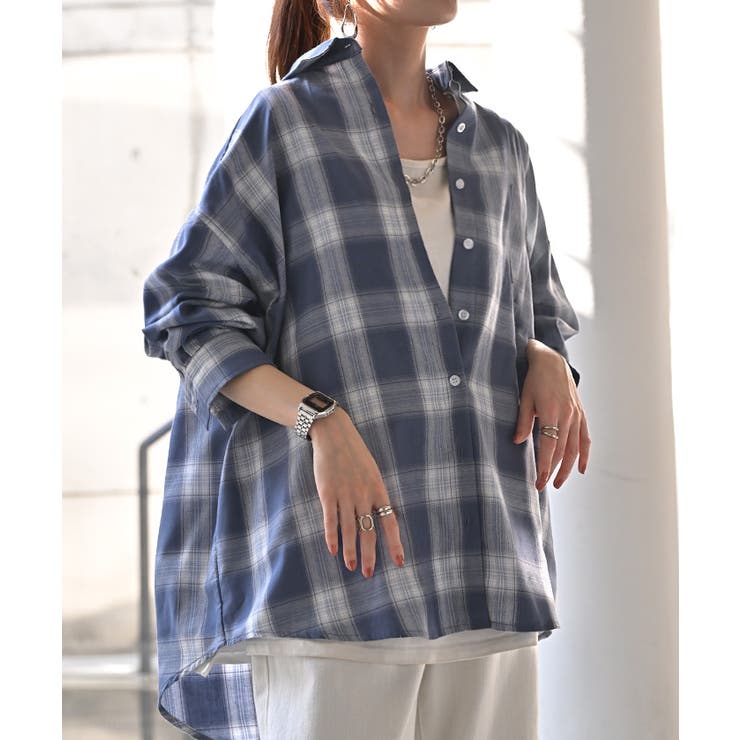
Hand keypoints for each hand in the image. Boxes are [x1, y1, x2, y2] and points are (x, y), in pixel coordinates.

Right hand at [309, 407, 404, 576]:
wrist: (335, 435)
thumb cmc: (355, 454)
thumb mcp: (372, 472)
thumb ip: (375, 494)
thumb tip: (380, 517)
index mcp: (378, 489)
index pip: (390, 522)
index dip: (395, 544)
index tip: (399, 563)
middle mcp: (364, 495)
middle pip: (368, 531)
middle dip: (369, 555)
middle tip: (368, 574)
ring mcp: (345, 494)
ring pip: (349, 530)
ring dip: (350, 551)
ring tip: (352, 567)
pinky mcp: (327, 493)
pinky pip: (330, 520)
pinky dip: (331, 537)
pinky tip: (332, 550)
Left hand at [513, 340, 590, 490]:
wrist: (552, 361)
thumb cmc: (535, 379)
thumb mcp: (525, 398)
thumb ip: (523, 421)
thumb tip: (518, 442)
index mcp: (551, 412)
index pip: (548, 447)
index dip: (544, 466)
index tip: (538, 481)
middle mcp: (567, 416)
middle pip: (562, 451)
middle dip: (553, 471)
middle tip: (543, 486)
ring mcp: (576, 415)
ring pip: (575, 448)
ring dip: (567, 468)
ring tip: (558, 482)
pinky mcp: (581, 413)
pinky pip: (585, 438)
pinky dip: (584, 454)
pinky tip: (581, 469)